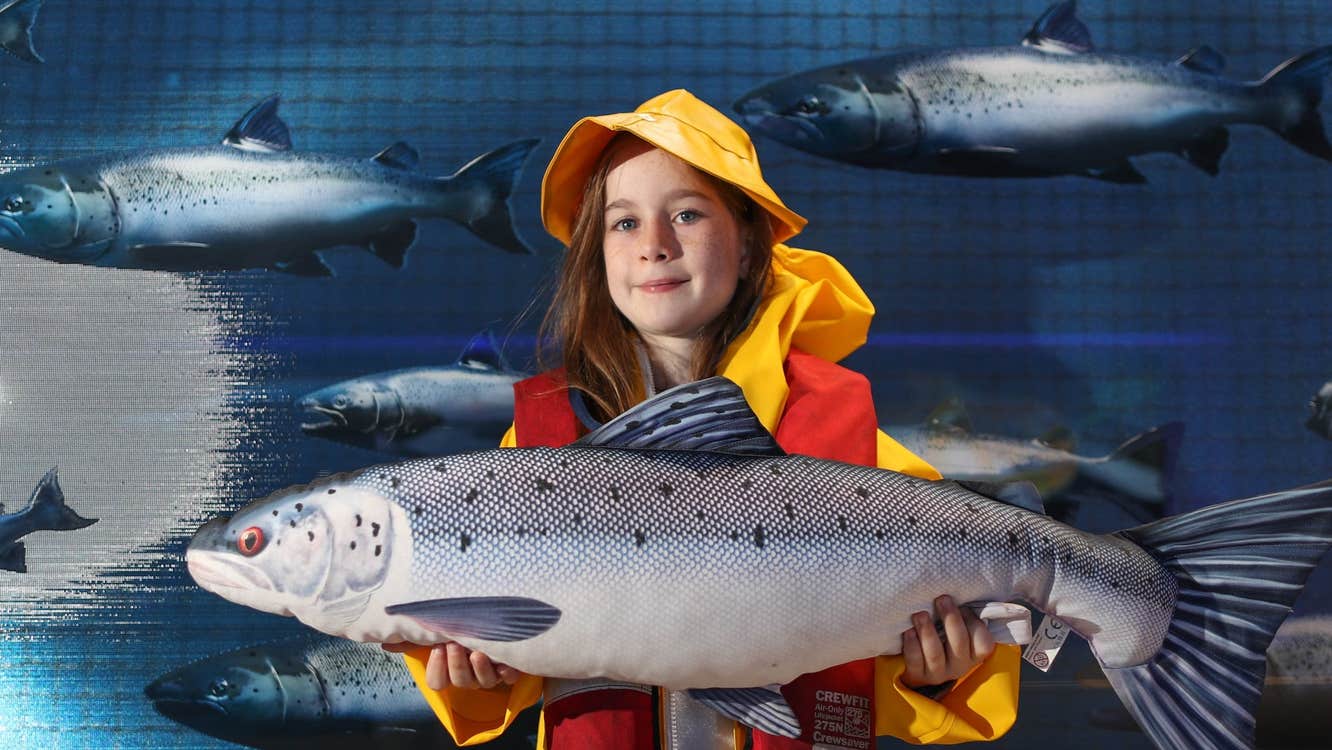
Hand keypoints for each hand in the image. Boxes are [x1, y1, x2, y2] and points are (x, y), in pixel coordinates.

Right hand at [382, 641, 522, 689]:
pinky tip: (504, 661)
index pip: (437, 682)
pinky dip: (507, 671)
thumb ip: (413, 638)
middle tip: (455, 645)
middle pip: (460, 682)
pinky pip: (509, 678)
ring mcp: (489, 674)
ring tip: (477, 653)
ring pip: (483, 682)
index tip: (437, 648)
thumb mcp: (436, 632)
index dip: (436, 669)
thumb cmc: (459, 629)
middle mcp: (468, 675)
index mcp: (449, 669)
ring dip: (480, 670)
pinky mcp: (509, 670)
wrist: (492, 623)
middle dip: (456, 665)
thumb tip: (385, 642)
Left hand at [900, 595, 994, 687]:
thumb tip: (958, 590)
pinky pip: (915, 661)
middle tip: (941, 599)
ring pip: (935, 653)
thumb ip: (963, 617)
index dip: (974, 623)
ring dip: (927, 631)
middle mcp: (959, 665)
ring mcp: (939, 673)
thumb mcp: (957, 631)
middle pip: (959, 643)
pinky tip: (908, 632)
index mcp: (973, 654)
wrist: (919, 668)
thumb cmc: (942, 639)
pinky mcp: (918, 676)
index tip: (963, 605)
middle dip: (951, 619)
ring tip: (920, 614)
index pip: (983, 643)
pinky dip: (912, 645)